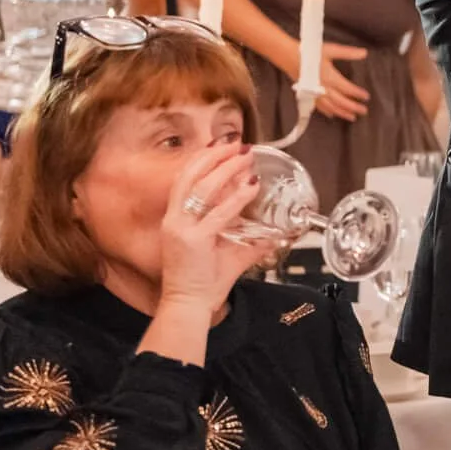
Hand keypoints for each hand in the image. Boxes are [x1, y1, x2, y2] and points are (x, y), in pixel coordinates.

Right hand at [156, 144, 277, 310]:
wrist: (188, 305)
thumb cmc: (203, 282)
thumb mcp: (226, 253)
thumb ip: (250, 241)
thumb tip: (276, 235)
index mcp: (175, 219)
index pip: (185, 180)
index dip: (203, 160)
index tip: (222, 147)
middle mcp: (174, 220)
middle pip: (189, 176)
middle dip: (214, 156)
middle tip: (236, 144)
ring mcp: (181, 229)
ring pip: (202, 188)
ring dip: (226, 169)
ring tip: (245, 157)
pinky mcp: (194, 240)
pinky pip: (219, 213)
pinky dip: (237, 197)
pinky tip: (251, 186)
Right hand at [300, 42, 369, 122]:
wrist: (289, 57)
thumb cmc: (310, 52)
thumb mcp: (331, 50)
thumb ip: (348, 53)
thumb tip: (364, 52)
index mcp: (330, 77)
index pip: (347, 89)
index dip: (357, 94)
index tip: (366, 97)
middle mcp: (323, 88)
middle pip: (341, 102)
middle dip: (353, 107)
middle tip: (364, 111)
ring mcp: (315, 93)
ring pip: (331, 107)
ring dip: (342, 112)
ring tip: (352, 117)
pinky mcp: (308, 94)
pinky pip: (319, 106)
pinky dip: (327, 111)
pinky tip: (332, 115)